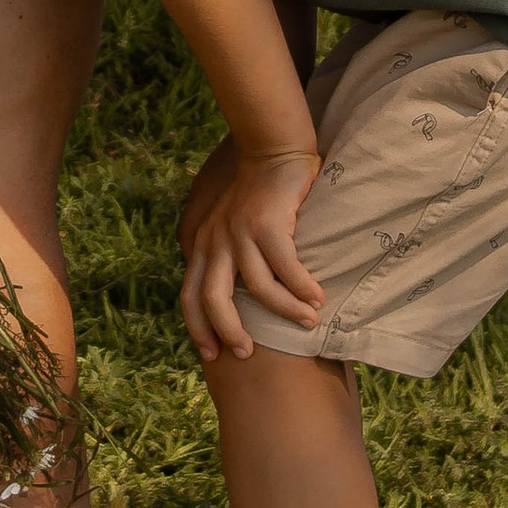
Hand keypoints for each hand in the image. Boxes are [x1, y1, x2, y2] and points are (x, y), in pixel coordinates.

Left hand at [178, 138, 324, 362]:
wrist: (272, 151)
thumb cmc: (257, 196)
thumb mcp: (231, 228)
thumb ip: (228, 259)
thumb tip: (240, 304)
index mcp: (203, 245)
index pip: (189, 296)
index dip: (198, 328)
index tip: (211, 356)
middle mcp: (215, 241)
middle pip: (213, 299)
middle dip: (229, 331)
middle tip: (247, 352)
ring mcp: (239, 232)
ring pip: (259, 288)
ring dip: (285, 311)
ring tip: (308, 322)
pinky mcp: (267, 223)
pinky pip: (285, 267)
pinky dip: (302, 288)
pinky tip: (318, 298)